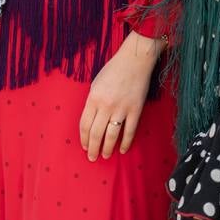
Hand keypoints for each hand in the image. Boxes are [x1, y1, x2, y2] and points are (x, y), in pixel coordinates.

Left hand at [79, 31, 163, 160]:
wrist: (134, 61)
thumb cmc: (113, 70)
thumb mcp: (96, 84)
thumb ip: (93, 102)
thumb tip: (92, 119)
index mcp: (93, 98)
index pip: (85, 124)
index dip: (84, 138)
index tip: (84, 146)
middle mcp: (106, 106)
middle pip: (96, 133)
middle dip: (93, 147)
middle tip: (92, 158)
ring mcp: (121, 109)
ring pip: (112, 135)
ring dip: (107, 148)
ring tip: (104, 155)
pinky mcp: (135, 110)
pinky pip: (129, 131)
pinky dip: (125, 142)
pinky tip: (122, 150)